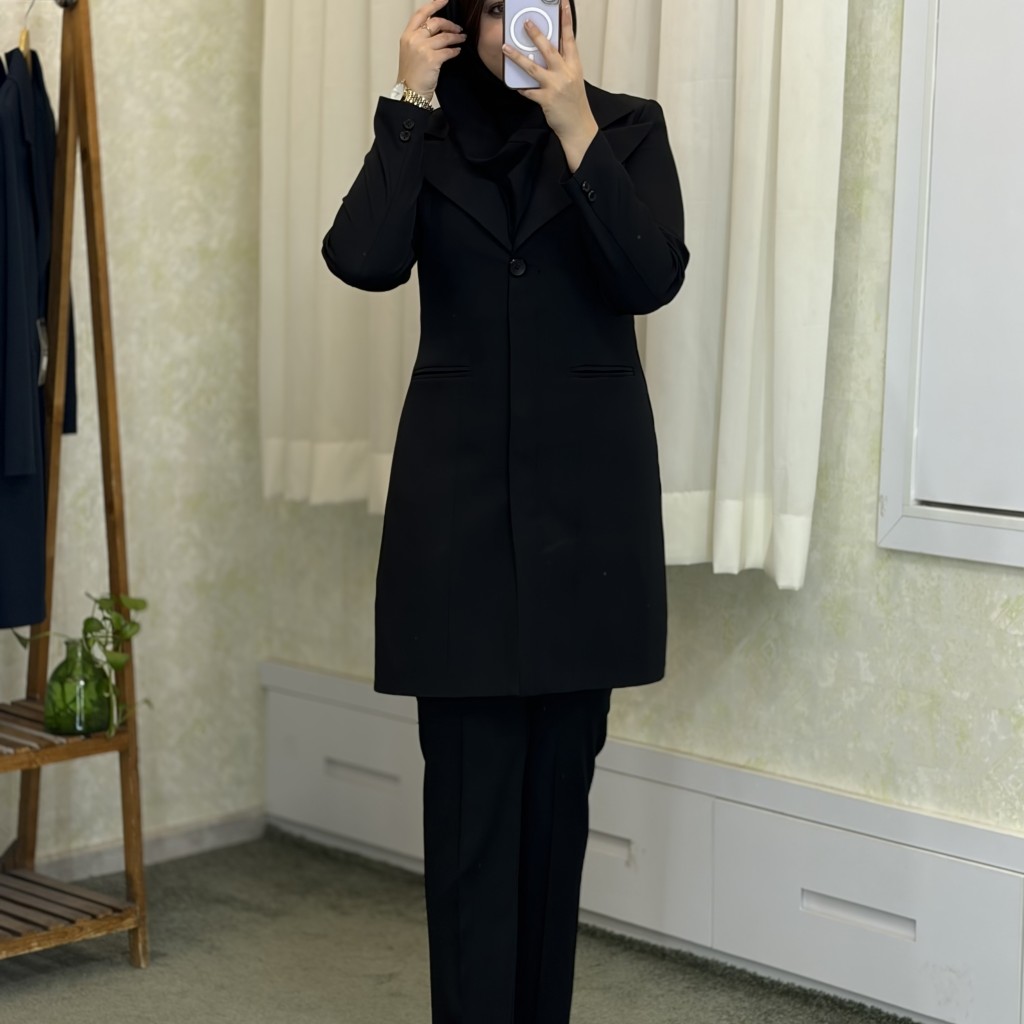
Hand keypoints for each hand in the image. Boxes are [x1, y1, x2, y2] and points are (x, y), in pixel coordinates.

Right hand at [397, 0, 465, 99]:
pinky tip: (457, 52)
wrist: (409, 93)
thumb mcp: (410, 52)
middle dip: (450, 24)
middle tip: (458, 28)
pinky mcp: (432, 59)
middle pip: (436, 22)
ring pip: (444, 36)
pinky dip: (455, 51)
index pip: (421, 13)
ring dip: (456, 37)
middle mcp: (414, 39)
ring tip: (461, 38)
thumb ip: (420, 38)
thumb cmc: (411, 76)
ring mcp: (422, 48)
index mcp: (407, 36)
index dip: (434, 4)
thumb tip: (436, 30)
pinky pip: (448, 51)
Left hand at [502, 0, 597, 170]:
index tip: (562, 4)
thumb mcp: (574, 79)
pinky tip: (514, 84)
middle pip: (548, 49)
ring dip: (517, 57)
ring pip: (533, 68)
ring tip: (506, 47)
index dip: (566, 19)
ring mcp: (555, 86)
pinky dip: (521, 88)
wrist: (578, 126)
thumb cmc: (575, 103)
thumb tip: (546, 53)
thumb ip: (563, 65)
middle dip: (536, 34)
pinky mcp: (546, 99)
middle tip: (525, 23)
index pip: (569, 38)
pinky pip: (529, 91)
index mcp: (574, 66)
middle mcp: (565, 73)